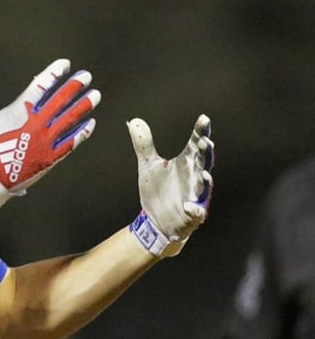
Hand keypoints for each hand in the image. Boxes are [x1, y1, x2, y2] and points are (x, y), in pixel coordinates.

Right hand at [0, 59, 99, 211]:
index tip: (64, 64)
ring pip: (69, 119)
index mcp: (19, 111)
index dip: (54, 73)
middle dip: (74, 86)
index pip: (41, 86)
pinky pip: (70, 142)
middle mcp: (37, 123)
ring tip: (95, 96)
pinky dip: (82, 132)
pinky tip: (90, 124)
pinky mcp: (50, 157)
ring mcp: (46, 140)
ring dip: (83, 106)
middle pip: (60, 100)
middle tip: (86, 76)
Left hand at [127, 114, 214, 256]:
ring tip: (205, 173)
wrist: (154, 219)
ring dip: (206, 180)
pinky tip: (188, 206)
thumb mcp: (148, 164)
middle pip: (203, 162)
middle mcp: (193, 177)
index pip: (195, 144)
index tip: (204, 119)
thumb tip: (133, 121)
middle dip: (205, 153)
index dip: (200, 132)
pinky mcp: (192, 214)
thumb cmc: (157, 189)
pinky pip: (196, 212)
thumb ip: (144, 144)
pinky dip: (194, 209)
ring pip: (204, 187)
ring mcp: (195, 196)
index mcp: (185, 163)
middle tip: (205, 142)